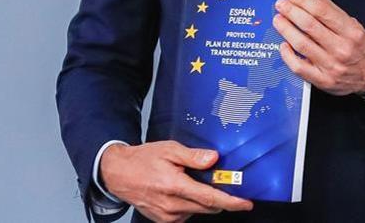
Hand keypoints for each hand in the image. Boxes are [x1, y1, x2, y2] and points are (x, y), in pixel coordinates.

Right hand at [99, 140, 251, 222]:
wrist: (118, 174)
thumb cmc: (142, 160)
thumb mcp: (169, 149)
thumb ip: (194, 156)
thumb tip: (214, 159)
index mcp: (174, 186)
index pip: (210, 198)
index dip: (231, 202)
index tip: (246, 203)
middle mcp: (171, 205)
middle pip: (208, 207)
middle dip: (220, 197)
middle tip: (221, 182)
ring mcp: (166, 215)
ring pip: (198, 210)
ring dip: (204, 200)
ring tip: (192, 181)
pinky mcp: (163, 220)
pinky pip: (187, 214)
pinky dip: (192, 204)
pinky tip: (183, 191)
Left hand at [274, 0, 364, 95]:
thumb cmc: (360, 48)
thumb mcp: (353, 25)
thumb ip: (332, 9)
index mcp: (351, 32)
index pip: (323, 12)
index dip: (305, 1)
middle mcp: (342, 49)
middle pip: (310, 26)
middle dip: (292, 12)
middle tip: (281, 4)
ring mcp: (331, 66)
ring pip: (302, 44)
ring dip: (286, 29)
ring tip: (278, 20)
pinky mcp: (322, 80)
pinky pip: (299, 67)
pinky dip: (288, 55)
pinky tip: (283, 45)